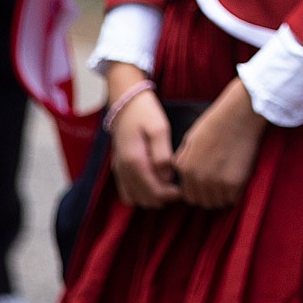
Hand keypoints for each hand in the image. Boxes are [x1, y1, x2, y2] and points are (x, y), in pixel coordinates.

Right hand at [106, 65, 181, 208]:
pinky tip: (155, 183)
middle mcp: (124, 170)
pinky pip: (127, 192)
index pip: (153, 192)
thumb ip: (162, 155)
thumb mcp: (159, 128)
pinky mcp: (119, 169)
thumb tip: (167, 178)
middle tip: (179, 188)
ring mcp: (119, 171)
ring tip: (169, 185)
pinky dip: (141, 193)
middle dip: (163, 197)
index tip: (183, 189)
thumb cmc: (145, 114)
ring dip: (152, 197)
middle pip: (145, 199)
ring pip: (135, 199)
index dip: (170, 195)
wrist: (125, 103)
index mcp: (134, 161)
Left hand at [173, 78, 266, 208]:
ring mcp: (216, 183)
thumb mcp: (190, 140)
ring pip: (218, 203)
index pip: (189, 195)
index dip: (199, 192)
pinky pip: (233, 199)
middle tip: (222, 184)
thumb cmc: (217, 123)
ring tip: (230, 181)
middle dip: (211, 196)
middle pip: (203, 202)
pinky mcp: (234, 184)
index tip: (209, 186)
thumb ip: (184, 160)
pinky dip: (236, 193)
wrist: (240, 115)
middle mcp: (198, 178)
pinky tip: (239, 178)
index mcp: (185, 168)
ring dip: (223, 196)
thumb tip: (182, 175)